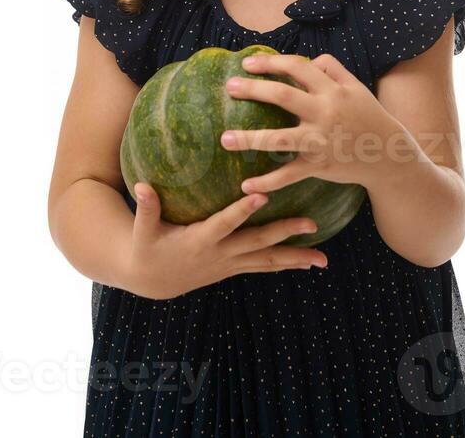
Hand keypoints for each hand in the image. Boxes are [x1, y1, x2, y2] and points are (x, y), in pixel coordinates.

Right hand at [123, 182, 328, 300]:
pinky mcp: (233, 268)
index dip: (242, 211)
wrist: (152, 280)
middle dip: (285, 233)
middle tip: (312, 224)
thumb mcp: (142, 230)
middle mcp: (220, 255)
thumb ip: (146, 208)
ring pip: (267, 261)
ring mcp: (229, 264)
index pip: (225, 224)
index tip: (262, 195)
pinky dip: (285, 264)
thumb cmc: (146, 247)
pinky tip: (308, 262)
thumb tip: (142, 185)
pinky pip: (264, 266)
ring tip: (322, 259)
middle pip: (257, 244)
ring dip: (295, 258)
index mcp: (199, 241)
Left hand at [221, 52, 401, 192]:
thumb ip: (333, 69)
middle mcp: (325, 113)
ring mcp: (321, 141)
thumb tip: (308, 59)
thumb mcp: (356, 88)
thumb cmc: (368, 117)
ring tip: (224, 139)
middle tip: (229, 87)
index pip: (298, 68)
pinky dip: (268, 182)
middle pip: (283, 97)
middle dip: (253, 90)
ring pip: (281, 139)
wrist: (388, 155)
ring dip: (250, 139)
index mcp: (333, 91)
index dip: (271, 63)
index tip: (247, 63)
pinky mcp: (319, 166)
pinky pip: (289, 175)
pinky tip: (246, 185)